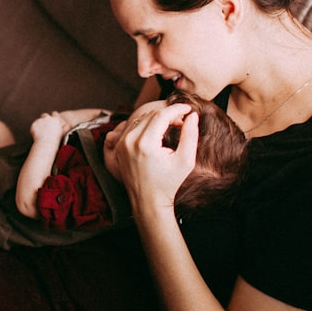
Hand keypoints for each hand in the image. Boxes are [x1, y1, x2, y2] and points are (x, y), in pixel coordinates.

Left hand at [30, 112, 67, 144]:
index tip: (52, 121)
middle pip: (45, 115)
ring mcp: (40, 121)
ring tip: (41, 133)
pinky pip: (34, 126)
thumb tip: (69, 125)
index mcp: (55, 119)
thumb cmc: (56, 139)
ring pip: (39, 121)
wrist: (46, 143)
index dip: (53, 117)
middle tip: (45, 126)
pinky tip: (37, 136)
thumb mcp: (64, 132)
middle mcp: (48, 118)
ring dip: (39, 125)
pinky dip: (35, 130)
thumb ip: (66, 127)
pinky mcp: (34, 124)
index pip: (54, 113)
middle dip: (44, 119)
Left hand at [113, 103, 197, 218]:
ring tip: (172, 126)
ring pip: (141, 118)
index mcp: (145, 144)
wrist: (147, 201)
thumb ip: (190, 135)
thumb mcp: (185, 161)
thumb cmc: (168, 183)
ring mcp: (121, 144)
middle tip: (183, 120)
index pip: (161, 115)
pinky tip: (158, 132)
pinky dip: (146, 124)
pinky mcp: (118, 147)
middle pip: (151, 115)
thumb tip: (192, 116)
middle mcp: (129, 141)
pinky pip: (133, 127)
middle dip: (168, 114)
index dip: (177, 109)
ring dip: (157, 118)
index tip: (189, 109)